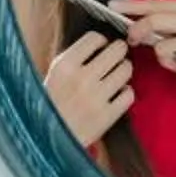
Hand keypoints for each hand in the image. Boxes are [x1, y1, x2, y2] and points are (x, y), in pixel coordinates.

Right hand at [43, 28, 134, 149]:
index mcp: (65, 66)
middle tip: (116, 58)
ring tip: (117, 75)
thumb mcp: (53, 74)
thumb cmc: (50, 104)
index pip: (94, 38)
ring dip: (124, 70)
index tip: (101, 47)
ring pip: (126, 70)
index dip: (101, 41)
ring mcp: (96, 98)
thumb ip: (74, 57)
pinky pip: (129, 94)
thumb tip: (101, 43)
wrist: (46, 138)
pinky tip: (117, 94)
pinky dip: (126, 93)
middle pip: (117, 50)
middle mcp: (81, 79)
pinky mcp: (106, 116)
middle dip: (118, 52)